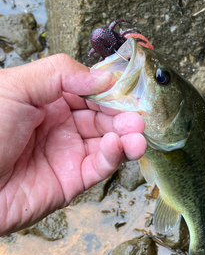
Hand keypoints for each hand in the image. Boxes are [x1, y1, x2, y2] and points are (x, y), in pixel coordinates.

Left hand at [0, 54, 146, 235]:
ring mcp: (67, 154)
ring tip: (138, 134)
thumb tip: (103, 77)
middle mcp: (60, 126)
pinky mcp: (71, 182)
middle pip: (103, 118)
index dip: (110, 91)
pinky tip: (118, 145)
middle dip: (124, 116)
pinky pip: (99, 167)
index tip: (128, 90)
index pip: (89, 92)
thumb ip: (60, 73)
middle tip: (139, 116)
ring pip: (108, 143)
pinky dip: (113, 156)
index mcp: (47, 101)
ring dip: (127, 137)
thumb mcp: (15, 87)